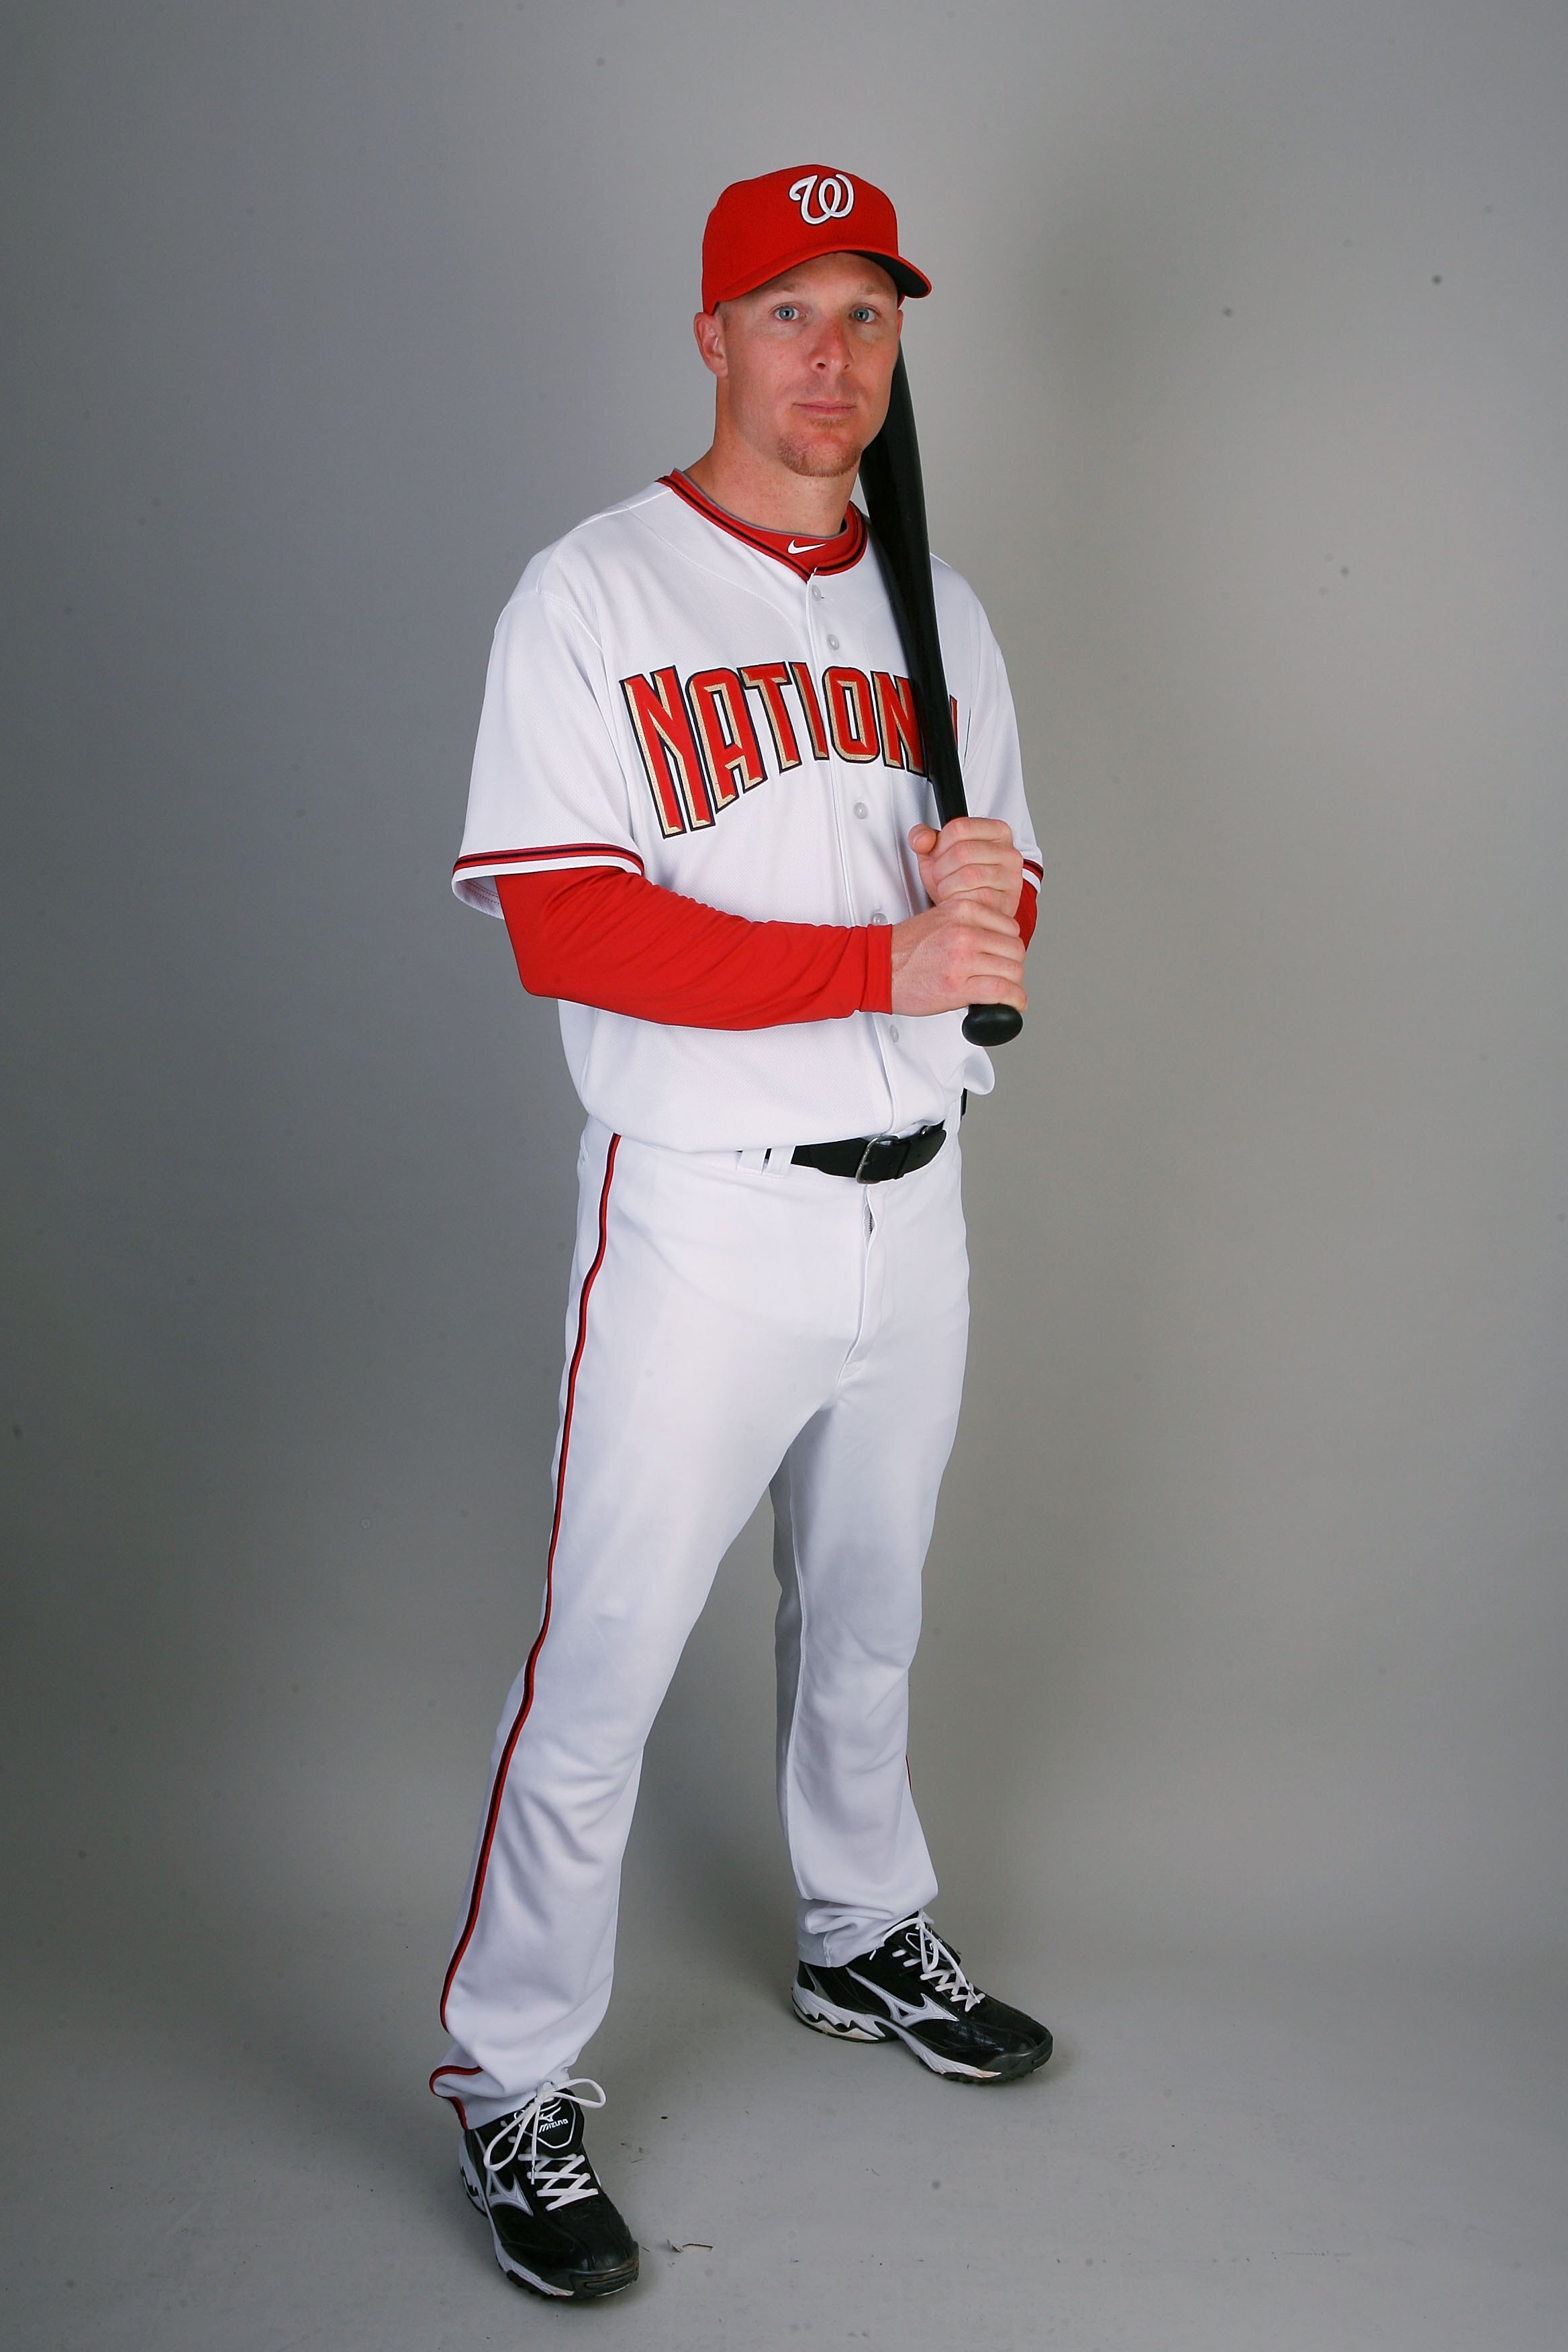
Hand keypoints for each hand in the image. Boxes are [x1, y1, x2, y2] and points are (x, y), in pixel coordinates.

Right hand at [889, 897, 1025, 1017]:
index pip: (1009, 927)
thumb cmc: (904, 949)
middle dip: (1012, 966)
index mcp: (963, 910)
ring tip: (1003, 991)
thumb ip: (970, 924)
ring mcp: (963, 958)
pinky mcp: (959, 985)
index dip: (1009, 946)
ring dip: (1013, 985)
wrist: (877, 967)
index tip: (1002, 957)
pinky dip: (1014, 1001)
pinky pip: (1002, 992)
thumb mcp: (941, 919)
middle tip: (1002, 976)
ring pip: (1013, 971)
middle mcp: (966, 931)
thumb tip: (997, 942)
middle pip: (1015, 949)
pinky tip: (1013, 1004)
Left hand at [908, 816, 1022, 920]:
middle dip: (941, 869)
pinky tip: (957, 901)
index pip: (959, 827)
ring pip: (969, 876)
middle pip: (962, 852)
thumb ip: (924, 838)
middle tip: (942, 877)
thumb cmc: (958, 882)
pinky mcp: (1007, 901)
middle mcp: (1008, 852)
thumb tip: (921, 839)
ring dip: (948, 887)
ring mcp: (1010, 877)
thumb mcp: (938, 854)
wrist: (970, 914)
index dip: (940, 845)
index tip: (939, 855)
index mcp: (996, 831)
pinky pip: (975, 898)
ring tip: (948, 889)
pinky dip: (957, 902)